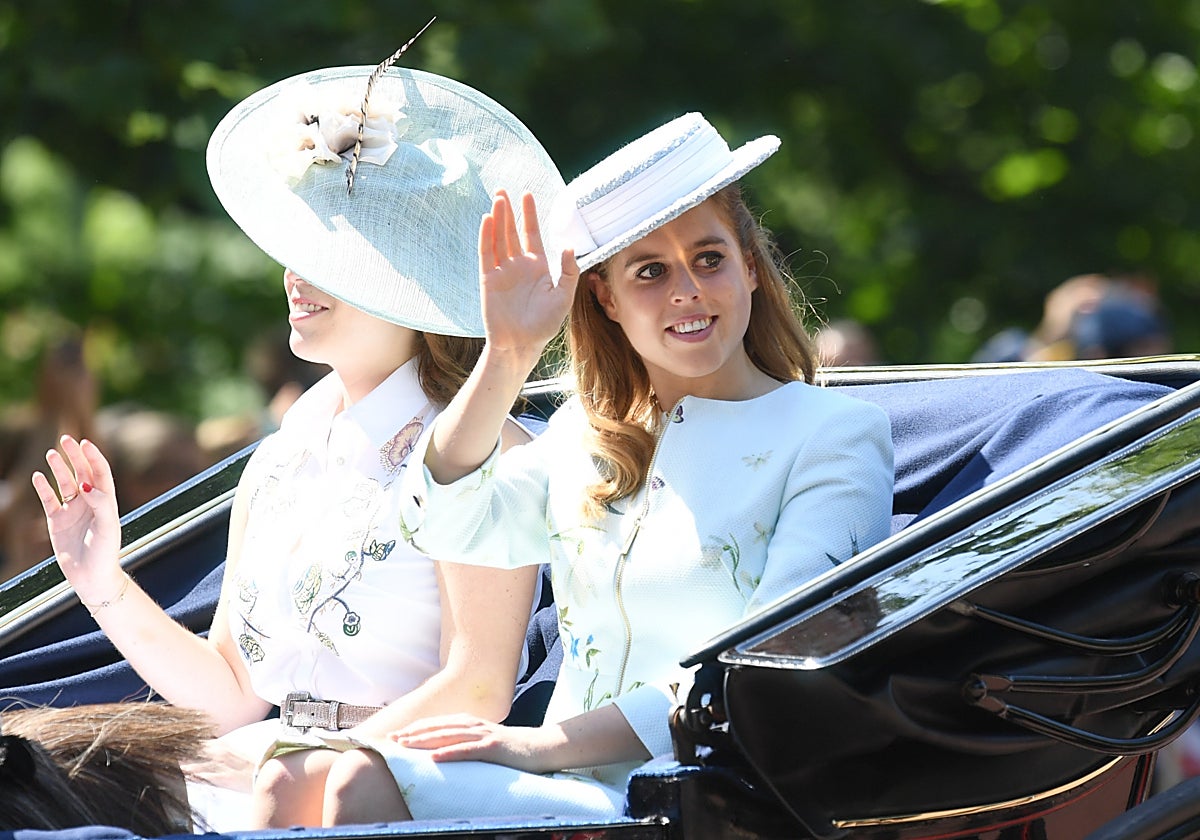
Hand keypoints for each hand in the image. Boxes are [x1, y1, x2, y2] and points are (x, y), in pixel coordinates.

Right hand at [30, 436, 124, 602]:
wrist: (92, 577)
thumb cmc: (106, 552)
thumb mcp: (108, 527)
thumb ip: (101, 504)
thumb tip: (86, 485)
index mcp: (106, 501)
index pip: (100, 473)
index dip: (93, 457)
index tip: (85, 443)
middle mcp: (90, 503)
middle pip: (82, 473)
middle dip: (75, 456)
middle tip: (66, 439)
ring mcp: (73, 511)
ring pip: (65, 483)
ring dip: (59, 468)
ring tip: (52, 453)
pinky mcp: (57, 522)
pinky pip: (49, 500)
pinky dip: (44, 488)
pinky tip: (38, 476)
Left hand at [388, 713, 553, 773]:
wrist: (541, 748)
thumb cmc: (510, 749)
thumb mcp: (484, 743)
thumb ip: (465, 742)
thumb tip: (441, 751)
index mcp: (469, 723)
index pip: (436, 724)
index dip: (414, 728)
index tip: (394, 735)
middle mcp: (473, 725)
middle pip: (437, 727)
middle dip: (412, 732)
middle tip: (391, 739)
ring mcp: (484, 735)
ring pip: (448, 735)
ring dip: (425, 739)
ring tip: (405, 744)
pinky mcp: (494, 748)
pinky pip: (468, 751)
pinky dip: (450, 752)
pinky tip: (435, 757)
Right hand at [478, 190, 579, 359]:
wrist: (522, 344)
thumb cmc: (544, 324)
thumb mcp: (563, 297)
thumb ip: (568, 272)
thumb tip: (569, 246)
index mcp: (537, 267)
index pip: (531, 234)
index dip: (529, 215)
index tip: (527, 195)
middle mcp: (518, 265)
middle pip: (511, 232)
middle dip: (508, 211)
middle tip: (503, 190)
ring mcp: (502, 271)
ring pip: (498, 238)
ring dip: (497, 218)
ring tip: (497, 198)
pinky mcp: (488, 279)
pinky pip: (486, 254)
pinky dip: (487, 236)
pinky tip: (487, 220)